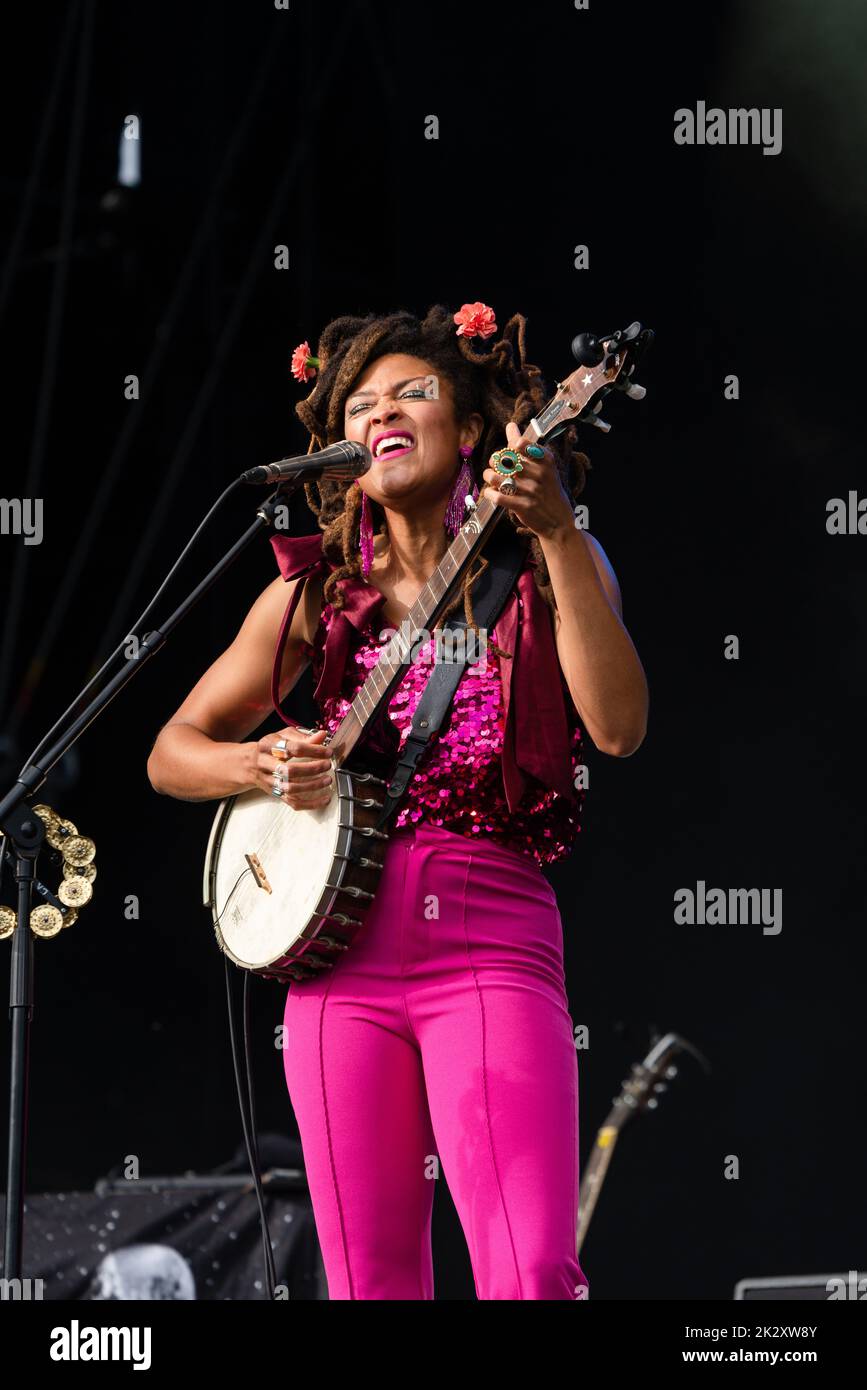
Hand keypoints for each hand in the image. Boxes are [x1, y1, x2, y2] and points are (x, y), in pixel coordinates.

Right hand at [252, 727, 334, 808]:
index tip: (327, 752)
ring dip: (312, 785)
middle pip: (288, 770)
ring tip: (327, 780)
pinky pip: (293, 802)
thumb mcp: (283, 736)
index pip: (292, 748)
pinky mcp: (275, 793)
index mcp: (268, 746)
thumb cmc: (271, 748)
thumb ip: (302, 737)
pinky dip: (311, 803)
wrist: (249, 764)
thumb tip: (322, 736)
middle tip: (327, 765)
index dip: (312, 750)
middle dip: (311, 769)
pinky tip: (325, 799)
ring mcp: (269, 781)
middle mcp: (265, 764)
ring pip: (290, 788)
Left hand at [480, 421, 574, 542]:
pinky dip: (490, 493)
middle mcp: (540, 474)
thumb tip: (510, 426)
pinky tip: (491, 493)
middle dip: (494, 461)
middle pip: (506, 460)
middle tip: (494, 465)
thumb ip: (525, 446)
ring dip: (488, 476)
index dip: (509, 448)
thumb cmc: (548, 490)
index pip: (520, 445)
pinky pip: (498, 496)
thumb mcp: (543, 467)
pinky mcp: (523, 506)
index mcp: (546, 460)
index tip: (508, 454)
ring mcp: (531, 491)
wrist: (559, 521)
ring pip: (498, 477)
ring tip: (489, 477)